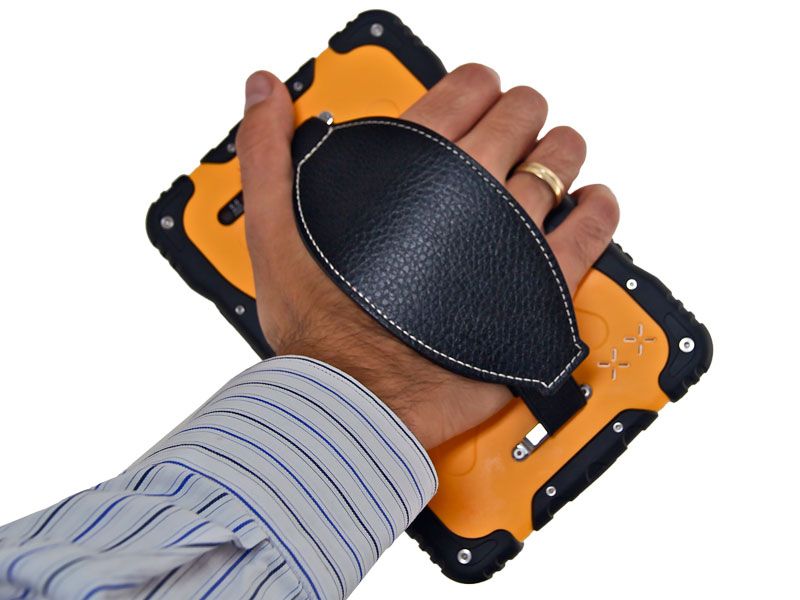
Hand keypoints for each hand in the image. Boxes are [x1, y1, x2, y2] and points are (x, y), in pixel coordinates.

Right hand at [237, 64, 618, 448]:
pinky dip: (600, 210)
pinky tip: (594, 204)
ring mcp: (510, 238)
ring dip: (562, 149)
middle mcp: (470, 192)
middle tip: (517, 123)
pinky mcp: (539, 289)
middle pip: (520, 117)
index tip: (479, 93)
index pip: (465, 89)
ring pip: (561, 162)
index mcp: (413, 167)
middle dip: (522, 110)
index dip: (477, 83)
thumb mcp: (273, 229)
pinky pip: (590, 233)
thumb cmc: (319, 324)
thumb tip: (263, 90)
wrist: (357, 397)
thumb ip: (266, 153)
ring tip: (558, 154)